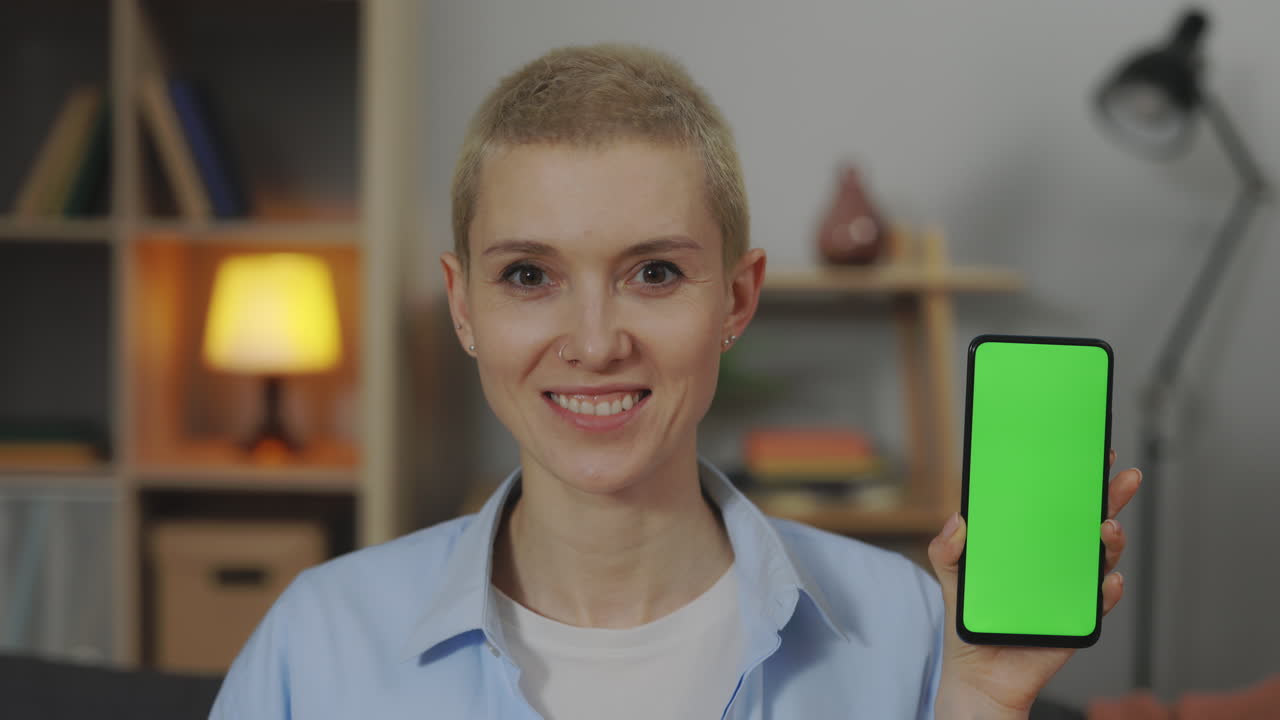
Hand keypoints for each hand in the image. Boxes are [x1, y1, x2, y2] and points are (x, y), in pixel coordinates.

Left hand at [928, 450, 1141, 718]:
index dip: (1072, 476)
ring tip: (1106, 529)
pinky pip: (1100, 601)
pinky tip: (1106, 581)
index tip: (1087, 452)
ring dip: (1110, 540)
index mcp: (1027, 540)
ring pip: (1101, 556)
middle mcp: (1054, 558)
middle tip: (1119, 478)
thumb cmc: (971, 620)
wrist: (979, 675)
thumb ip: (947, 549)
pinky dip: (1106, 589)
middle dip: (1110, 496)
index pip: (1055, 501)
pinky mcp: (1077, 617)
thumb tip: (958, 521)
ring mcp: (1069, 586)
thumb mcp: (951, 577)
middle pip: (1088, 520)